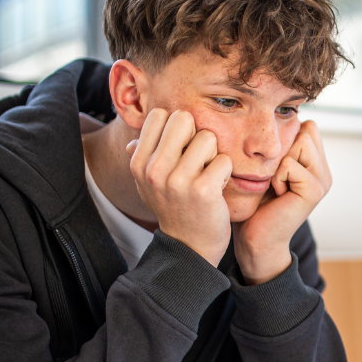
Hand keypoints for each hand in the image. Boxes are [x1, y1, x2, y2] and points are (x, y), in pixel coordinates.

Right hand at [128, 109, 232, 265]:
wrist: (189, 246)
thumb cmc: (173, 206)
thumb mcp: (148, 183)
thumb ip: (143, 155)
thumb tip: (136, 136)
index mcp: (138, 163)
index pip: (160, 115)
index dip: (176, 129)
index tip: (179, 151)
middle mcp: (154, 170)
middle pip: (184, 118)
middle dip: (195, 135)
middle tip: (196, 160)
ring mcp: (178, 181)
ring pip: (208, 137)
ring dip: (212, 155)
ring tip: (206, 175)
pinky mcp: (204, 191)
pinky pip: (224, 160)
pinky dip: (225, 173)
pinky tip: (216, 188)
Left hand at [234, 120, 331, 283]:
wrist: (255, 237)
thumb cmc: (254, 202)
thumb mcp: (267, 166)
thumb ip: (280, 145)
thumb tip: (280, 115)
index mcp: (315, 162)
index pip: (307, 125)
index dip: (284, 140)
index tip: (275, 168)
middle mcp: (324, 170)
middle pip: (305, 129)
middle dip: (282, 150)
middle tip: (276, 179)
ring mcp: (323, 180)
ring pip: (300, 142)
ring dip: (279, 163)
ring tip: (276, 186)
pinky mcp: (315, 190)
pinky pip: (290, 164)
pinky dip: (276, 177)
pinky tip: (277, 195)